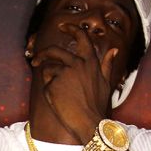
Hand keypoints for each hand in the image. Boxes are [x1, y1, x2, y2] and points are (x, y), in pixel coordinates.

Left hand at [30, 23, 115, 141]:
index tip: (63, 26)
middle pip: (55, 51)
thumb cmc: (98, 106)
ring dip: (46, 77)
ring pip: (48, 68)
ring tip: (51, 89)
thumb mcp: (106, 83)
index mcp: (90, 62)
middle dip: (43, 53)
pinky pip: (45, 83)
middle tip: (35, 58)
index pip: (82, 37)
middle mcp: (77, 64)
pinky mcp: (53, 85)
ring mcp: (64, 74)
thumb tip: (115, 50)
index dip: (72, 29)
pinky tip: (56, 101)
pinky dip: (47, 90)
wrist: (90, 123)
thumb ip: (107, 65)